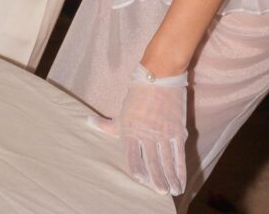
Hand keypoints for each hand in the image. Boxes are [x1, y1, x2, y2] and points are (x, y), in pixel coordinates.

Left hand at [88, 64, 187, 195]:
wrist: (159, 74)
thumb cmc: (137, 94)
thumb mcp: (121, 112)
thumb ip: (106, 125)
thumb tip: (87, 122)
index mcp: (131, 132)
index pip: (132, 158)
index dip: (138, 172)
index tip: (142, 182)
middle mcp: (147, 135)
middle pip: (151, 163)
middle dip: (157, 180)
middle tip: (161, 192)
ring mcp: (163, 133)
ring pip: (167, 161)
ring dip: (170, 178)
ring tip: (173, 191)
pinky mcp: (176, 130)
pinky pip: (179, 154)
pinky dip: (181, 169)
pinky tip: (181, 180)